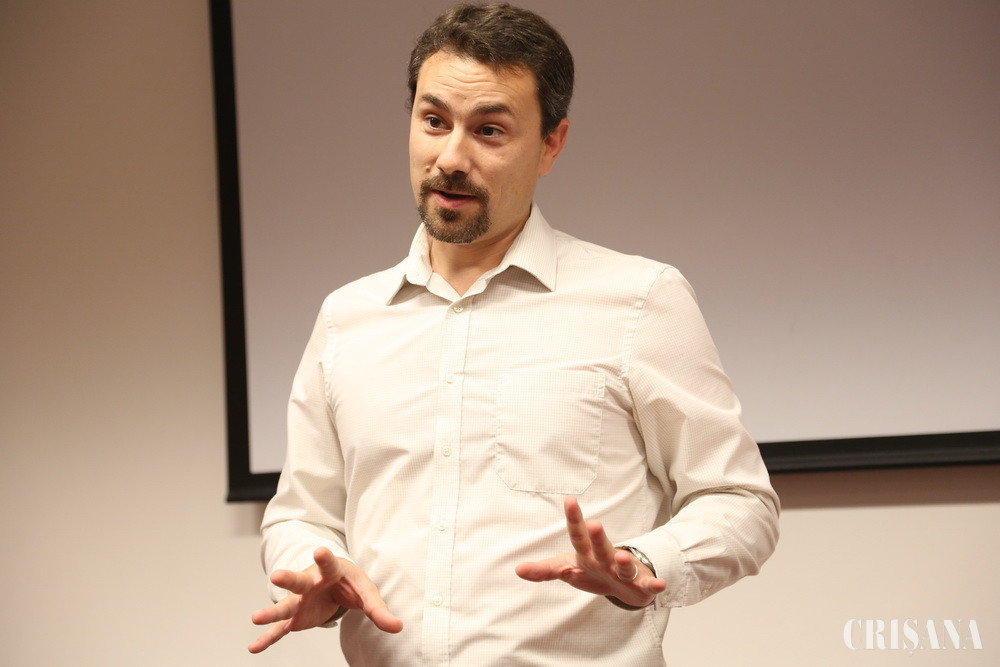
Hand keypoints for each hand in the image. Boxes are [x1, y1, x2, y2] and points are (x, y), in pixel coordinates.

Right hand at [248, 547, 402, 652]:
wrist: (336, 585)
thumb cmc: (351, 584)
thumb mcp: (367, 594)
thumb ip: (379, 610)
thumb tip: (397, 627)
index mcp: (331, 571)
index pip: (328, 563)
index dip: (324, 558)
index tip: (319, 550)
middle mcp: (311, 582)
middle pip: (299, 580)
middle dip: (289, 578)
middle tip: (276, 576)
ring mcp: (301, 600)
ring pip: (285, 604)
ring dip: (272, 611)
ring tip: (255, 618)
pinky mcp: (296, 617)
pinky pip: (281, 629)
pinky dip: (268, 638)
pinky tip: (254, 647)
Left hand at [514, 497, 666, 607]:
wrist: (623, 585)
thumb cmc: (592, 572)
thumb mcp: (567, 569)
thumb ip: (544, 570)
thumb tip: (517, 569)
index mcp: (586, 553)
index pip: (577, 534)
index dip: (573, 519)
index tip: (569, 500)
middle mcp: (605, 557)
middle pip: (600, 546)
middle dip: (597, 537)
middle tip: (594, 523)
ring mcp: (623, 570)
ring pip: (623, 565)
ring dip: (622, 562)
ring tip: (620, 557)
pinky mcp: (639, 585)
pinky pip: (646, 585)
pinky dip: (653, 584)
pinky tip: (659, 584)